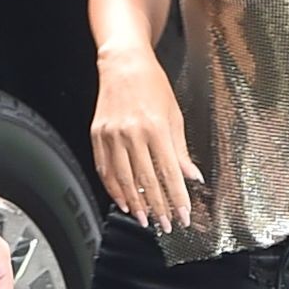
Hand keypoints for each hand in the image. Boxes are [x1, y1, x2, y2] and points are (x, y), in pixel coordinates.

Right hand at [91, 47, 202, 233]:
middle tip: (165, 224)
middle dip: (157, 207)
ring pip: (123, 180)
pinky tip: (122, 200)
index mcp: (155, 128)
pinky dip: (113, 189)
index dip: (177, 198)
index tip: (183, 215)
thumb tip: (191, 176)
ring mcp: (111, 136)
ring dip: (134, 204)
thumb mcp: (174, 116)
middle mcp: (131, 134)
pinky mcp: (97, 136)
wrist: (123, 64)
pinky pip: (105, 170)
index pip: (169, 173)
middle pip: (145, 181)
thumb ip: (181, 150)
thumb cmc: (152, 86)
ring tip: (144, 218)